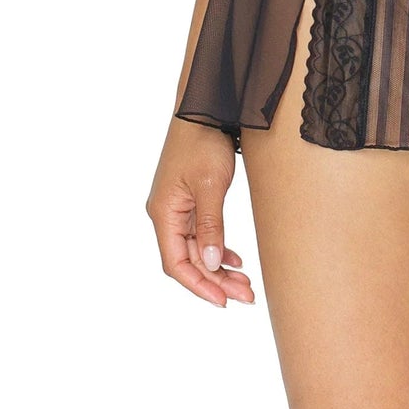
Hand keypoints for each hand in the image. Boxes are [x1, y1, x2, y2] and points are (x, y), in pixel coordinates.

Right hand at [146, 119, 255, 307]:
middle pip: (188, 260)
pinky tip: (235, 259)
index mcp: (163, 213)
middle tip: (245, 296)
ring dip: (219, 267)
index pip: (176, 263)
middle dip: (215, 281)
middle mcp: (166, 214)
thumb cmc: (203, 141)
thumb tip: (213, 264)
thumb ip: (211, 225)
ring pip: (197, 248)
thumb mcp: (211, 185)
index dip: (199, 285)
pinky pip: (201, 233)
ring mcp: (177, 207)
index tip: (223, 301)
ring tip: (245, 283)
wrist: (204, 107)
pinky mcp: (189, 199)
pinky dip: (218, 247)